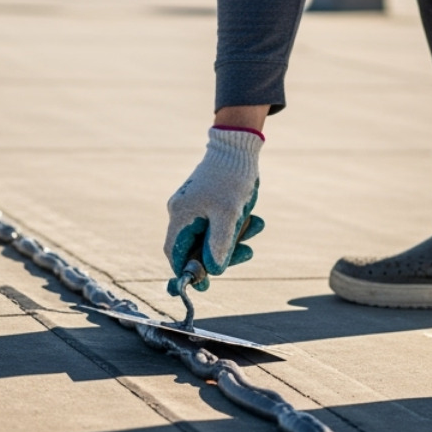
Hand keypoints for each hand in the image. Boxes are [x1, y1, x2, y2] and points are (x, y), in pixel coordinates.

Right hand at [164, 126, 265, 293]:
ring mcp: (194, 207)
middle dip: (222, 253)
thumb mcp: (228, 215)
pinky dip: (235, 227)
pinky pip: (219, 224)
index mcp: (181, 216)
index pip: (175, 253)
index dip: (187, 272)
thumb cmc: (231, 179)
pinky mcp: (207, 203)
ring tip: (257, 225)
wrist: (238, 147)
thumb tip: (212, 271)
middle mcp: (182, 212)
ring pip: (211, 236)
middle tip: (247, 253)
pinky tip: (255, 220)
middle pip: (195, 248)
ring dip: (235, 238)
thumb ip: (219, 245)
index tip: (205, 284)